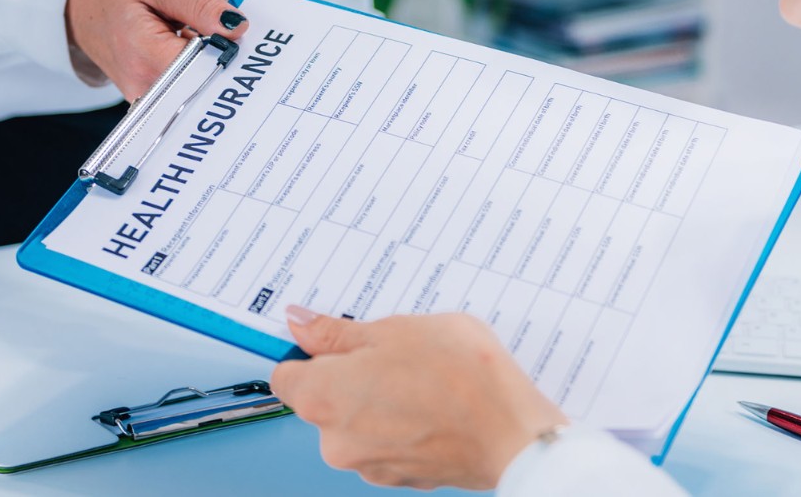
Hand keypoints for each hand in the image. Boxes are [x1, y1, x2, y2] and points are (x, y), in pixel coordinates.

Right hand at [64, 0, 247, 99]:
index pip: (207, 66)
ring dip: (206, 62)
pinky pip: (185, 89)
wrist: (79, 8)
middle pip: (205, 82)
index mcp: (147, 55)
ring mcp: (146, 99)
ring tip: (189, 34)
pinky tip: (187, 49)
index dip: (227, 49)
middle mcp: (146, 86)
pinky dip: (194, 69)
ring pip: (197, 87)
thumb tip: (237, 26)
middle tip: (216, 29)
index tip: (233, 33)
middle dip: (219, 56)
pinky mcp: (150, 101)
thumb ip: (201, 6)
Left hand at [270, 307, 565, 490]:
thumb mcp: (396, 329)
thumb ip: (338, 331)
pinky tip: (434, 406)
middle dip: (352, 374)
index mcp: (324, 397)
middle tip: (395, 352)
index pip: (286, 373)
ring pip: (358, 421)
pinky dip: (402, 424)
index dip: (310, 351)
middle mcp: (335, 441)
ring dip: (379, 400)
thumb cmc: (460, 377)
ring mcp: (367, 465)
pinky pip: (386, 442)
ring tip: (424, 378)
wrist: (513, 434)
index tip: (331, 339)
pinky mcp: (398, 478)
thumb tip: (300, 323)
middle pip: (324, 398)